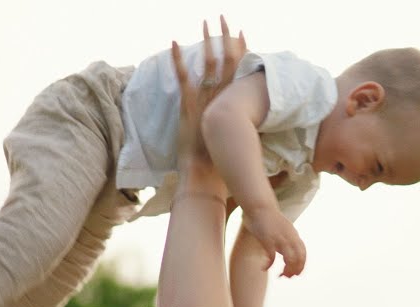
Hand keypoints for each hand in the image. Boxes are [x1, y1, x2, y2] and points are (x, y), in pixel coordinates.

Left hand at [172, 17, 245, 170]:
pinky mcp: (189, 106)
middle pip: (229, 60)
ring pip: (210, 64)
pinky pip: (184, 78)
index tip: (243, 33)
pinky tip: (173, 42)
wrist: (206, 174)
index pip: (241, 71)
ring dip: (207, 42)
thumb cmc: (220, 162)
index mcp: (234, 103)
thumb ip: (239, 125)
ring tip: (205, 23)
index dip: (242, 50)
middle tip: (224, 18)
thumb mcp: (233, 138)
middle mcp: (223, 98)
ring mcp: (207, 100)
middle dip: (226, 37)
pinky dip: (177, 60)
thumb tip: (246, 119)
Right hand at [244, 205, 306, 277]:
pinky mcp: (267, 239)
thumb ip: (285, 237)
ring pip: (289, 258)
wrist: (260, 205)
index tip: (296, 274)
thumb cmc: (268, 217)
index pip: (303, 252)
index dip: (301, 265)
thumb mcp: (282, 227)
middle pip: (299, 257)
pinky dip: (269, 264)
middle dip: (295, 270)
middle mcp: (289, 237)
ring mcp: (279, 238)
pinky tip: (264, 268)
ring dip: (286, 270)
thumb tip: (283, 248)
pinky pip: (271, 256)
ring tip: (280, 275)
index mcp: (293, 234)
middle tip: (286, 277)